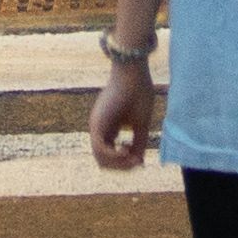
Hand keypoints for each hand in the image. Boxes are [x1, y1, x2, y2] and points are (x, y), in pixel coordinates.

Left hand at [86, 49, 162, 170]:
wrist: (133, 72)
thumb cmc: (139, 93)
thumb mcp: (141, 124)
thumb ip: (139, 143)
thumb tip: (139, 162)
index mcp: (108, 128)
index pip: (110, 156)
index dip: (124, 163)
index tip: (139, 160)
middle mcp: (99, 129)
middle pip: (103, 161)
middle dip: (121, 166)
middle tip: (137, 162)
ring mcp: (96, 126)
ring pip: (100, 158)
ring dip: (118, 163)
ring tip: (133, 156)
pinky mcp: (97, 123)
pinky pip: (100, 148)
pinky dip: (114, 155)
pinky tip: (127, 150)